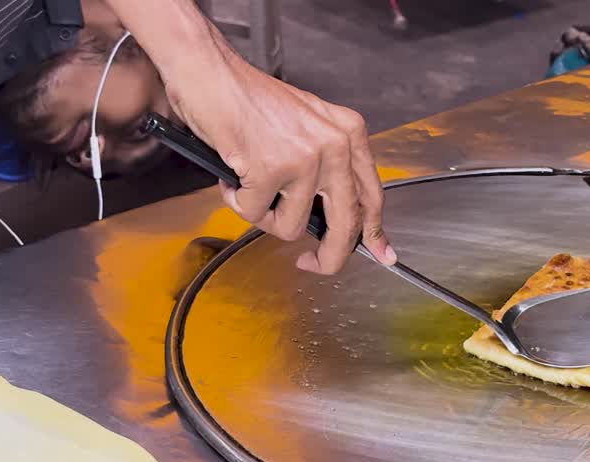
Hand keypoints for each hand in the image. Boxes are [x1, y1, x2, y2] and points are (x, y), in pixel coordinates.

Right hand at [167, 46, 393, 273]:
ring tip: (248, 183)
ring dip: (263, 215)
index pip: (372, 196)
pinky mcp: (271, 168)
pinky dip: (236, 200)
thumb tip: (333, 217)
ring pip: (290, 226)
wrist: (208, 71)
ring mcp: (305, 158)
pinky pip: (253, 213)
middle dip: (329, 256)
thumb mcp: (308, 126)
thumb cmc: (248, 98)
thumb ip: (327, 167)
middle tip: (310, 263)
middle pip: (345, 225)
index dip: (374, 233)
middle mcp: (335, 146)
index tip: (381, 254)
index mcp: (349, 134)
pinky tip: (232, 173)